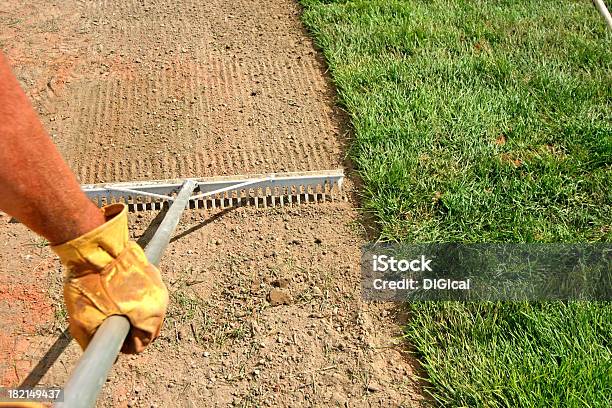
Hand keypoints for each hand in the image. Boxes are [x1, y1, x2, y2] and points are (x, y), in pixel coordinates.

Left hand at [51, 203, 168, 352]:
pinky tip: (116, 289)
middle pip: (148, 327)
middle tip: (108, 321)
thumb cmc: (91, 284)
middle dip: (131, 328)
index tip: (107, 336)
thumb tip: (98, 351)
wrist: (95, 247)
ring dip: (134, 311)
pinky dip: (134, 295)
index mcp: (150, 316)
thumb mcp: (84, 322)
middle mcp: (161, 300)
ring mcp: (158, 283)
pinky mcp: (151, 270)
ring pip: (148, 308)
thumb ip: (93, 343)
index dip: (122, 345)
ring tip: (112, 303)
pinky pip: (146, 292)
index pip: (141, 344)